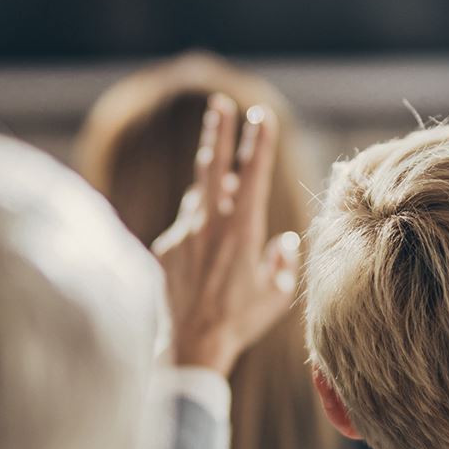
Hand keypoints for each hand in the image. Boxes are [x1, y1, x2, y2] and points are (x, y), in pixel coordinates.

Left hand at [155, 94, 300, 375]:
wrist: (190, 344)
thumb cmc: (240, 322)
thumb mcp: (275, 293)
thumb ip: (283, 261)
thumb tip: (284, 242)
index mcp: (243, 230)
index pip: (253, 175)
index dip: (258, 143)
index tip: (261, 116)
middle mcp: (210, 224)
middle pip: (213, 166)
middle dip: (218, 131)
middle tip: (219, 104)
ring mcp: (183, 234)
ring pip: (198, 196)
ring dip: (209, 180)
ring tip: (218, 167)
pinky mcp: (165, 248)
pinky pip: (186, 231)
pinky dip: (198, 236)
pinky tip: (204, 264)